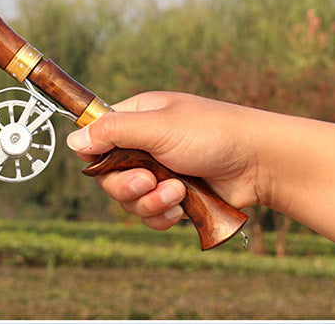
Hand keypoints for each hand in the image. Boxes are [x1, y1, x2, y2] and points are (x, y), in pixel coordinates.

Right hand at [66, 91, 261, 230]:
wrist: (261, 162)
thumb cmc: (213, 132)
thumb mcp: (158, 126)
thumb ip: (114, 132)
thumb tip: (73, 140)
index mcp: (137, 118)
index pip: (97, 137)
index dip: (96, 154)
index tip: (105, 164)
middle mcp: (144, 145)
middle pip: (108, 176)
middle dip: (127, 185)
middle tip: (149, 181)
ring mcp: (159, 172)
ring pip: (129, 199)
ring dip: (149, 202)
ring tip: (177, 193)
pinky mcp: (175, 197)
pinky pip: (151, 215)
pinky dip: (162, 216)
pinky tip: (180, 209)